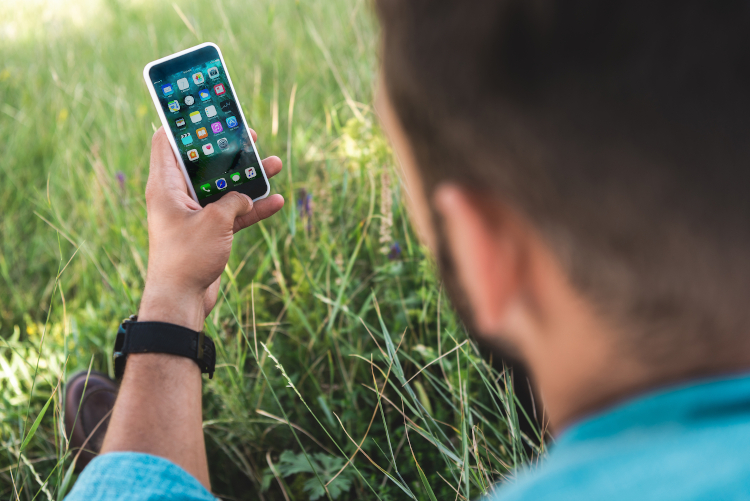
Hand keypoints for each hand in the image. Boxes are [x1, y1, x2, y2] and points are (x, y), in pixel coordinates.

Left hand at [138, 127, 283, 330]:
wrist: (181, 300)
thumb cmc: (187, 257)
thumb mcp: (215, 221)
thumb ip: (233, 200)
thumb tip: (245, 197)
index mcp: (165, 186)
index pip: (166, 142)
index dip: (184, 124)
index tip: (204, 111)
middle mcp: (177, 196)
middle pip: (203, 163)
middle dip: (228, 150)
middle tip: (249, 137)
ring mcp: (194, 215)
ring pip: (223, 188)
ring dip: (248, 179)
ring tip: (274, 164)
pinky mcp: (208, 233)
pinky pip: (233, 213)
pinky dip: (252, 208)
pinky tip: (277, 202)